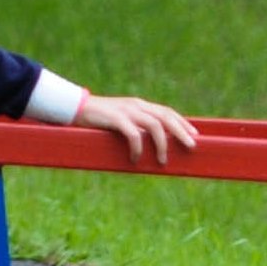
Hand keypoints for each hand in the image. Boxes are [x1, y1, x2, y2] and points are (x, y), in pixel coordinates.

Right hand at [71, 92, 197, 164]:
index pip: (166, 112)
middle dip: (181, 132)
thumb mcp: (119, 119)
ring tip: (162, 160)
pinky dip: (138, 147)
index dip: (182, 123)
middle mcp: (136, 105)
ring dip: (162, 144)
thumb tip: (149, 142)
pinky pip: (133, 134)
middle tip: (191, 147)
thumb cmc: (95, 118)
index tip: (194, 136)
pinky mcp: (115, 118)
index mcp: (138, 104)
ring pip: (154, 125)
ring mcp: (125, 110)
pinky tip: (136, 159)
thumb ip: (134, 125)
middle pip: (166, 117)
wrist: (72, 108)